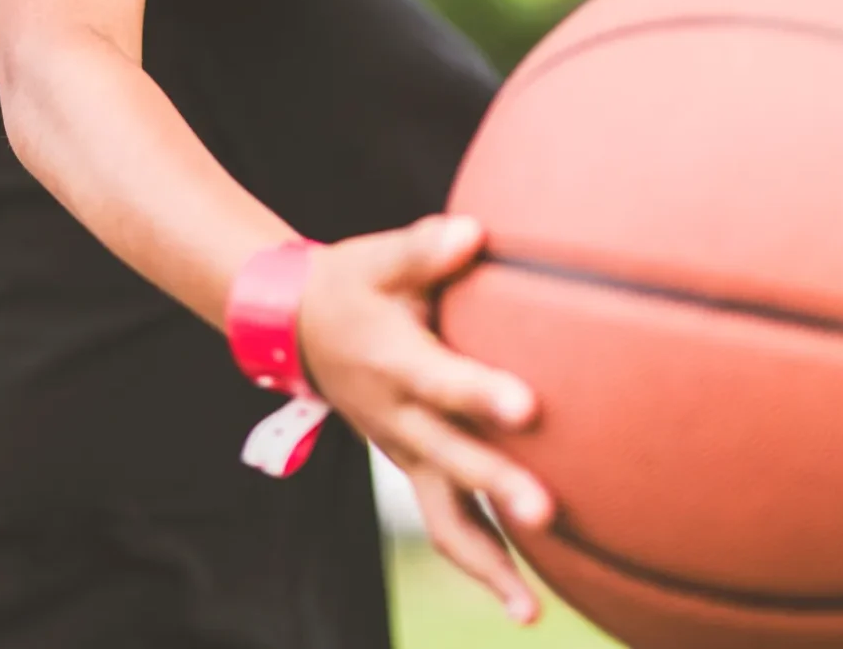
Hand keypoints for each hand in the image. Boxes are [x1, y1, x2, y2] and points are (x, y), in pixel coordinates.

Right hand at [298, 216, 550, 623]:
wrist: (295, 328)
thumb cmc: (351, 285)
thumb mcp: (376, 259)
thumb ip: (425, 249)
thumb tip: (474, 232)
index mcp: (394, 362)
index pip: (440, 380)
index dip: (481, 393)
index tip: (528, 405)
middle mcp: (399, 419)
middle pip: (451, 459)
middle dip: (498, 487)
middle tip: (547, 512)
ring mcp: (405, 452)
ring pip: (445, 518)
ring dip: (489, 562)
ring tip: (530, 610)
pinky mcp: (414, 470)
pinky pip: (447, 526)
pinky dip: (482, 565)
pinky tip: (526, 604)